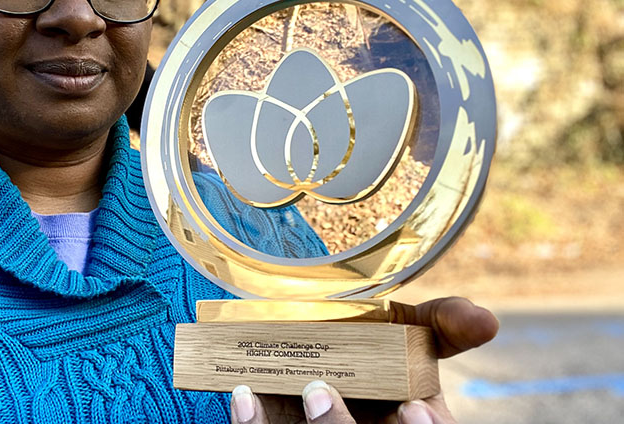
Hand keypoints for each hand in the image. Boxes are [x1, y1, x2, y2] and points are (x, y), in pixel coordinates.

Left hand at [229, 296, 499, 423]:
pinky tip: (245, 393)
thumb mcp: (411, 332)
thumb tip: (486, 319)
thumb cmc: (372, 346)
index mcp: (411, 422)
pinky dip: (253, 422)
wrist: (313, 341)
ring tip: (299, 389)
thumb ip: (444, 324)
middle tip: (324, 392)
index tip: (414, 410)